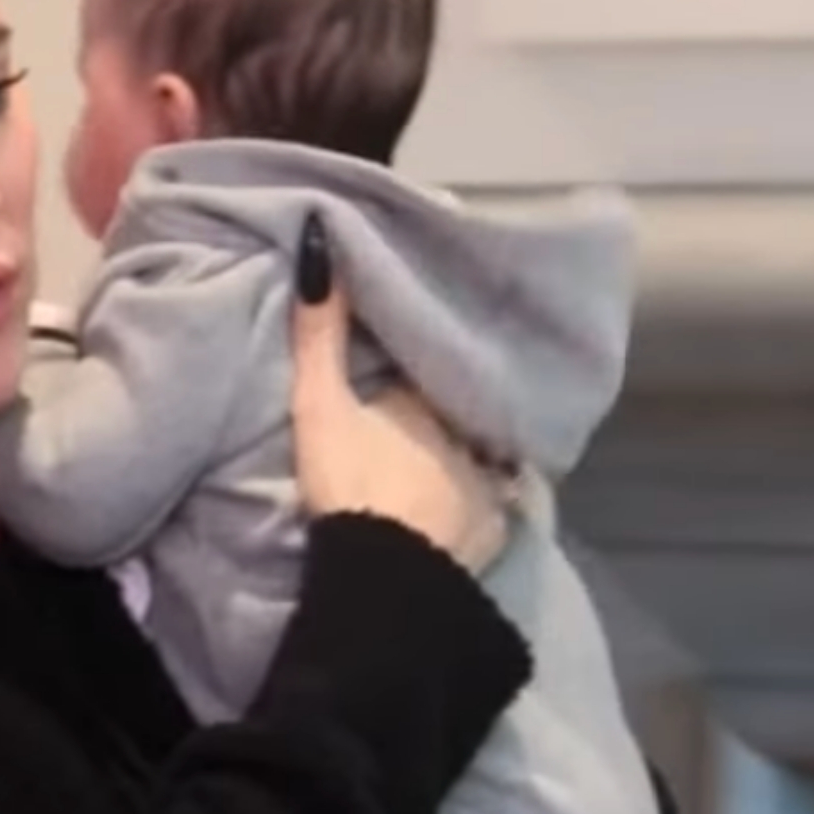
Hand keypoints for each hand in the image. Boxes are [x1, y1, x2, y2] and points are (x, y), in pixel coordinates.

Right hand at [288, 218, 513, 572]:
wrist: (384, 572)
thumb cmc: (352, 481)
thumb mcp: (319, 405)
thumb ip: (318, 335)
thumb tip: (321, 241)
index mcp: (429, 396)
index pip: (429, 367)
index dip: (418, 364)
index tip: (408, 361)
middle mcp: (470, 431)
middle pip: (459, 409)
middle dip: (449, 406)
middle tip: (429, 411)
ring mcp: (488, 483)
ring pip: (482, 454)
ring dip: (469, 453)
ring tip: (449, 457)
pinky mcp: (494, 529)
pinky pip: (495, 507)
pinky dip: (484, 503)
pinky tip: (470, 506)